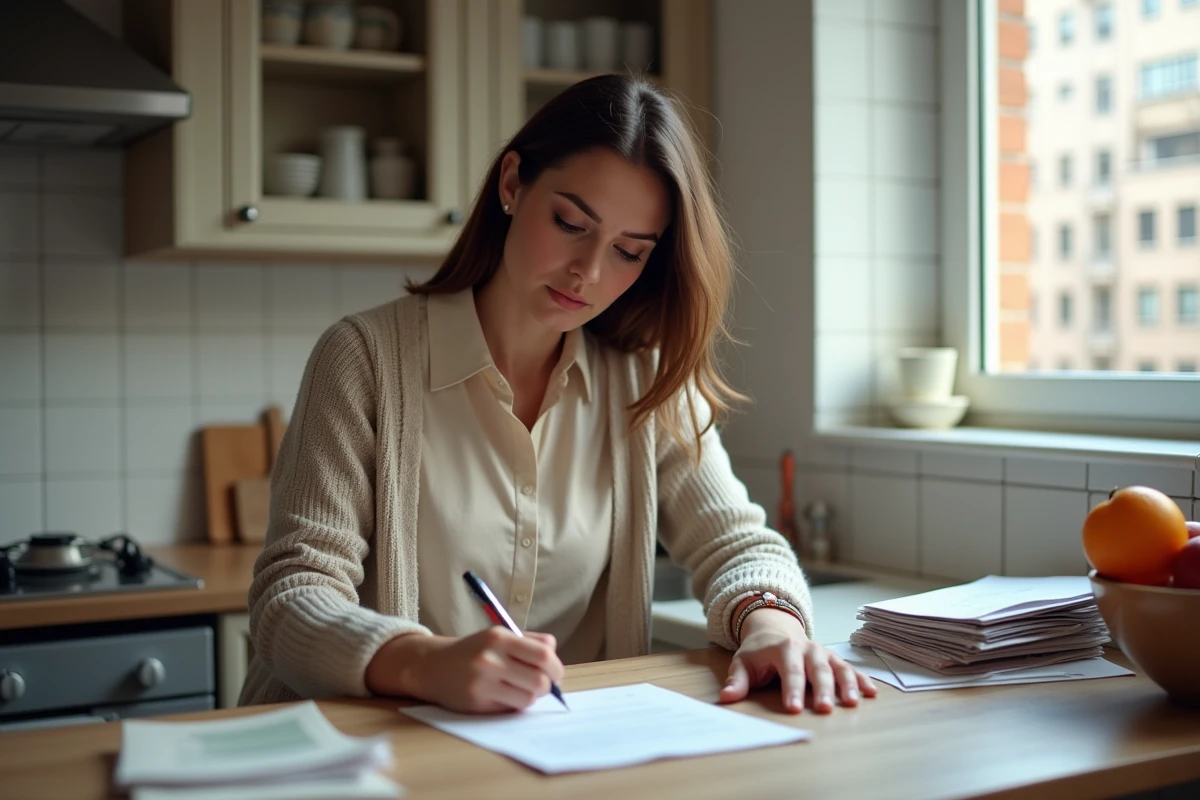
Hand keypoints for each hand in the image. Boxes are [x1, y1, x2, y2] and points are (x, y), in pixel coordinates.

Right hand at [365, 628, 563, 713]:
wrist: (433, 665)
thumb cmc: (473, 650)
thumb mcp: (498, 636)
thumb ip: (529, 641)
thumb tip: (554, 655)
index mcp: (500, 638)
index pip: (543, 654)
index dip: (556, 667)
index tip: (555, 673)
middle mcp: (491, 659)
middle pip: (540, 680)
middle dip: (547, 686)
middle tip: (543, 685)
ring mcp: (483, 683)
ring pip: (528, 698)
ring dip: (530, 696)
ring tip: (521, 689)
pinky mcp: (477, 703)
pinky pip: (510, 708)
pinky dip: (514, 704)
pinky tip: (504, 695)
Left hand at [718, 608, 876, 713]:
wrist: (774, 627)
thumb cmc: (758, 651)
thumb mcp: (743, 662)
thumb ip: (737, 680)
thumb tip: (726, 698)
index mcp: (784, 648)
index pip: (789, 671)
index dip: (791, 690)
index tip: (793, 709)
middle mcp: (807, 648)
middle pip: (817, 669)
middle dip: (822, 690)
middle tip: (825, 710)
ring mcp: (823, 652)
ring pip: (838, 667)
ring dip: (847, 684)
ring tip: (853, 703)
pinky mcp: (833, 658)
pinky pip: (850, 668)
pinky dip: (861, 679)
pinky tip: (871, 693)